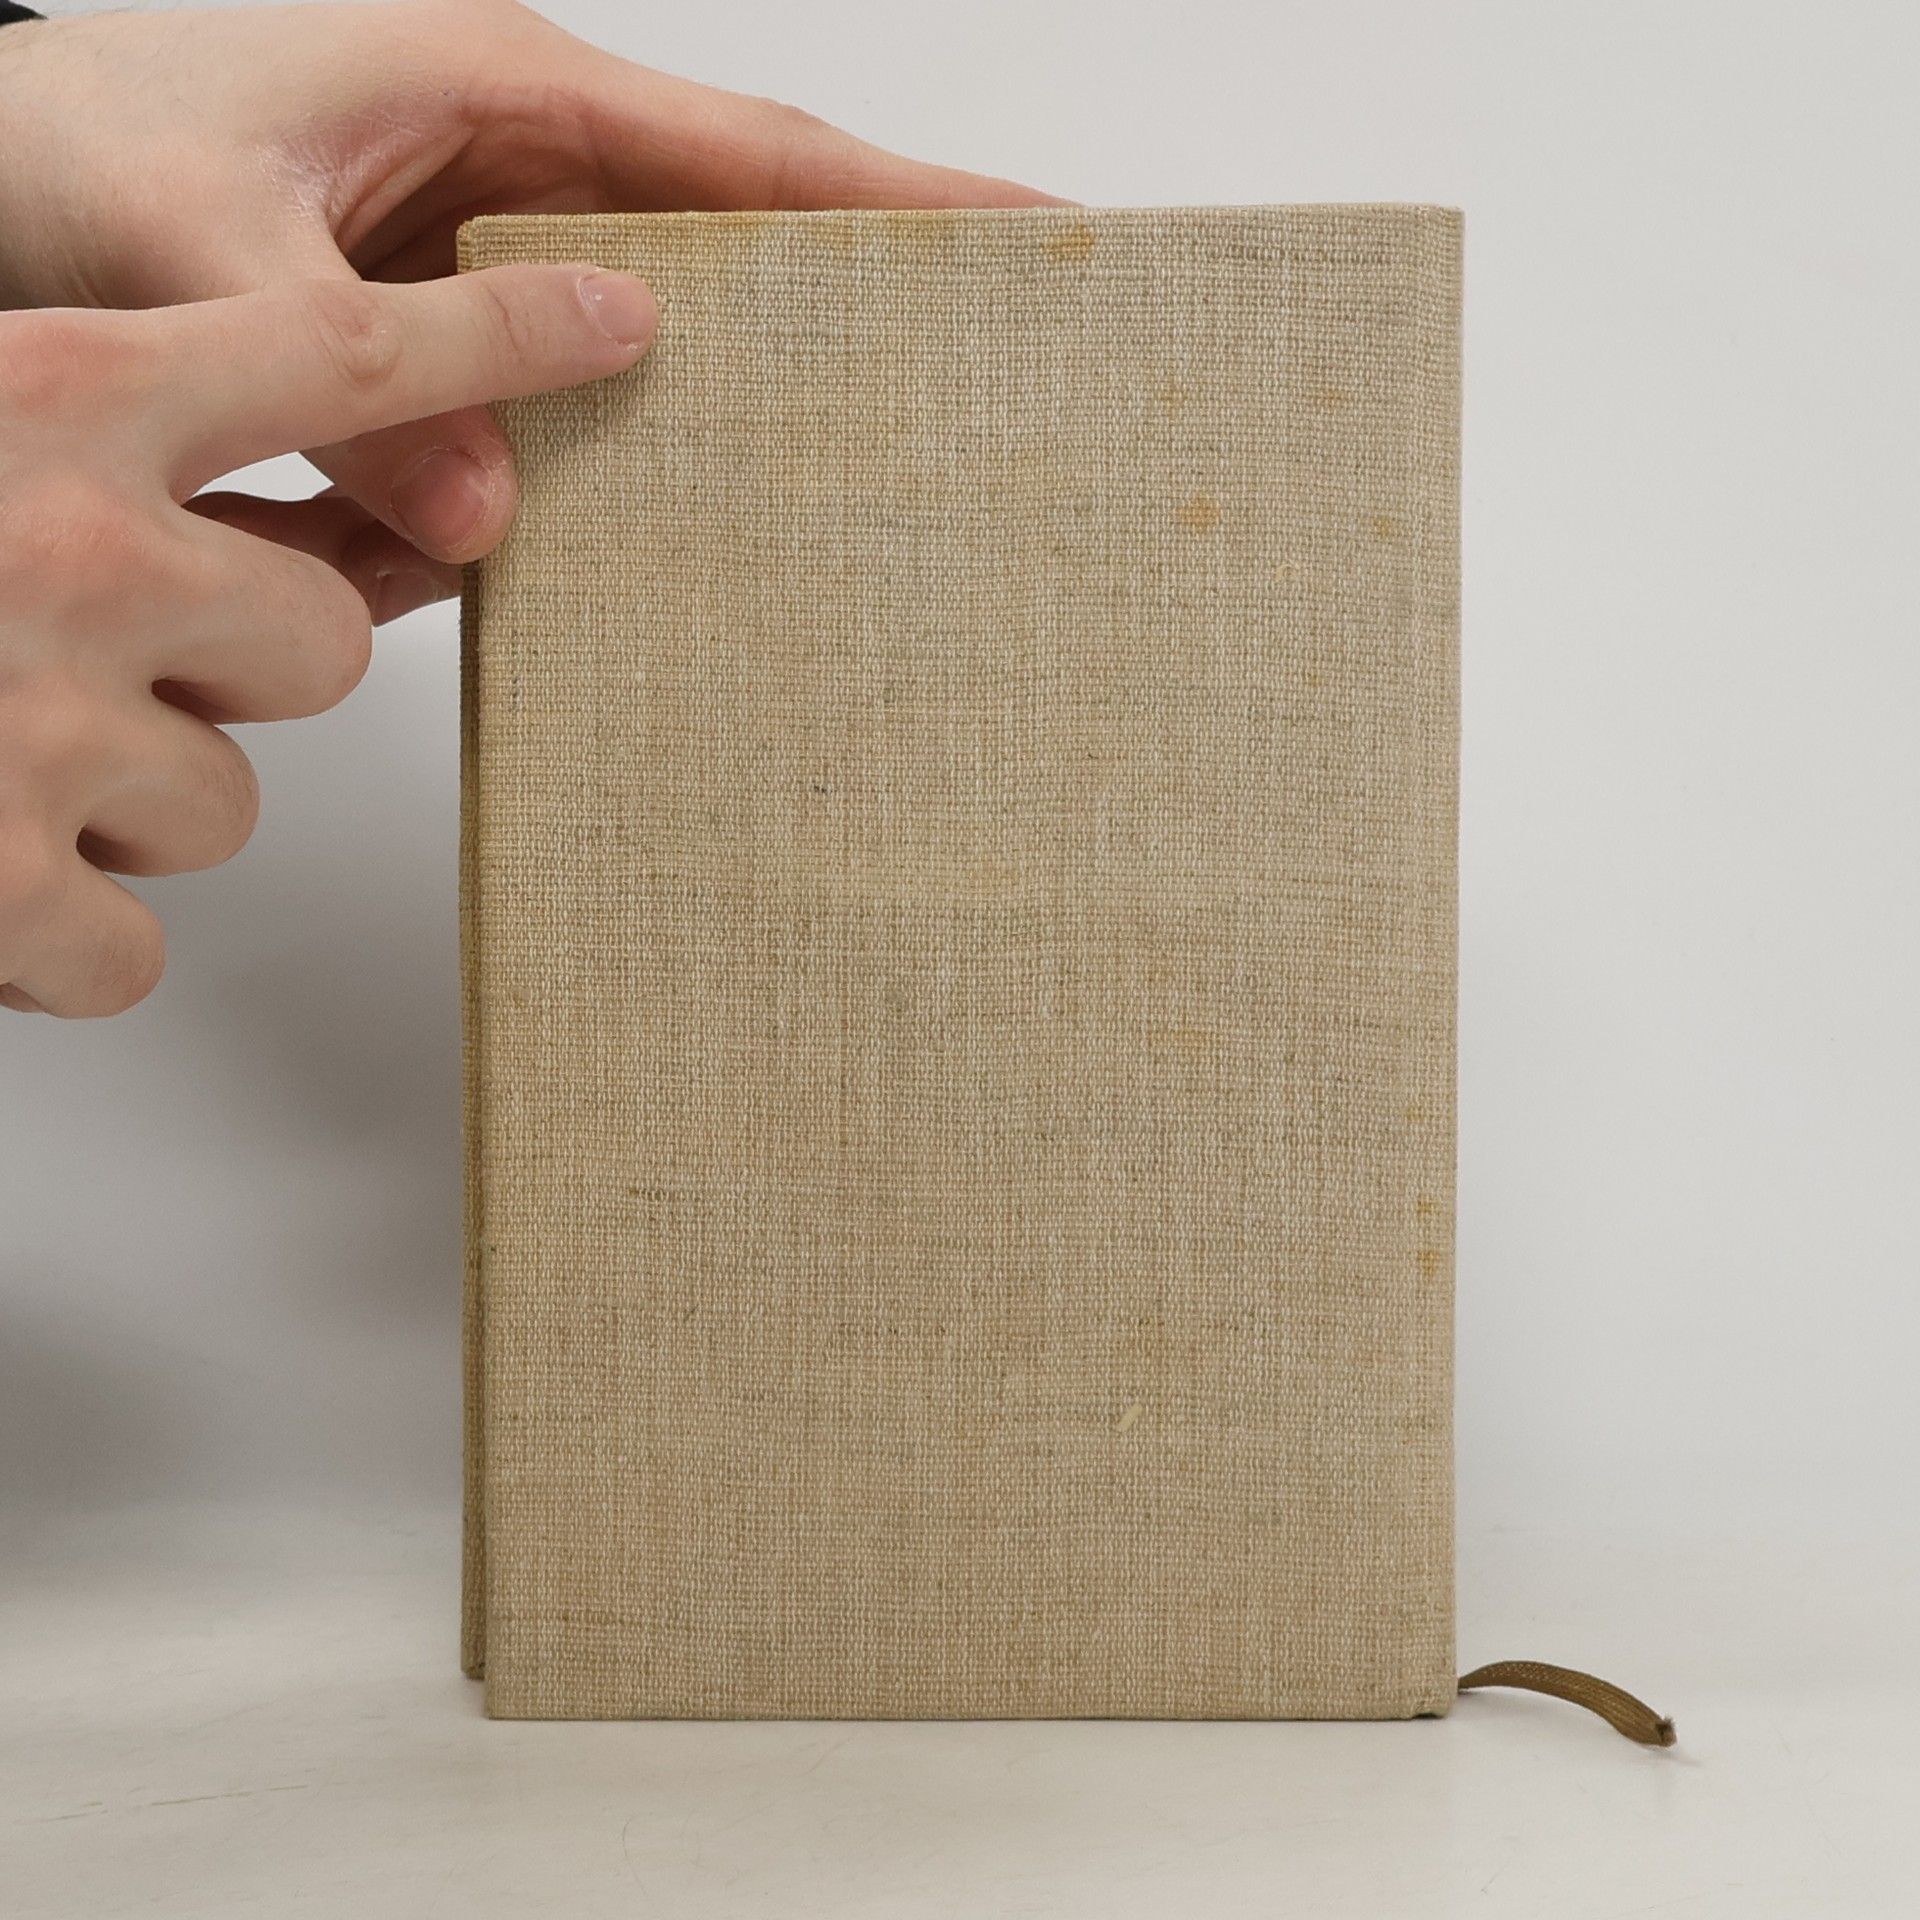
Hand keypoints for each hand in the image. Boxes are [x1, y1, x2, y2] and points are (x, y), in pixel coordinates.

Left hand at [0, 0, 1051, 585]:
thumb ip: (356, 379)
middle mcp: (514, 168)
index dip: (894, 198)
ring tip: (834, 475)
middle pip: (735, 239)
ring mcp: (484, 261)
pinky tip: (603, 515)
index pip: (745, 151)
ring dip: (717, 406)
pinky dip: (573, 469)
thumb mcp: (198, 254)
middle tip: (978, 374)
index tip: (1024, 231)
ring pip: (649, 340)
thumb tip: (496, 521)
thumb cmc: (59, 155)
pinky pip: (550, 410)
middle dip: (851, 299)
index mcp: (496, 88)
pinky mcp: (441, 346)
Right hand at [0, 264, 656, 1015]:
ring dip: (117, 802)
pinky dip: (55, 941)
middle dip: (233, 673)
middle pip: (320, 643)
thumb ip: (93, 453)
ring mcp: (29, 722)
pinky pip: (133, 947)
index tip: (619, 310)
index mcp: (35, 389)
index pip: (336, 345)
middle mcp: (61, 541)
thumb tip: (291, 555)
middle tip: (84, 663)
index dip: (495, 329)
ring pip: (224, 800)